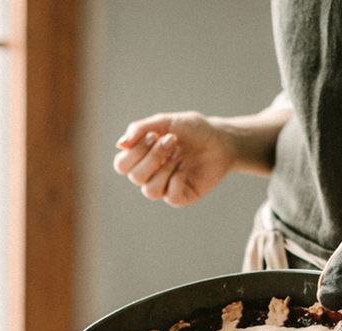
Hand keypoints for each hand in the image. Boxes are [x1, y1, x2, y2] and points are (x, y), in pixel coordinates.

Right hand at [113, 112, 237, 206]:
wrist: (221, 139)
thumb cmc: (192, 129)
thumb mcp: (166, 122)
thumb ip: (141, 129)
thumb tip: (119, 144)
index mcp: (141, 158)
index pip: (122, 165)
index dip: (135, 151)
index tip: (154, 135)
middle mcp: (150, 175)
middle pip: (134, 177)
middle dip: (152, 157)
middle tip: (172, 141)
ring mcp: (165, 187)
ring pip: (150, 191)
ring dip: (164, 169)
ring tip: (178, 155)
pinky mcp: (181, 197)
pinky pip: (170, 196)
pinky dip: (176, 180)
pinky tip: (185, 169)